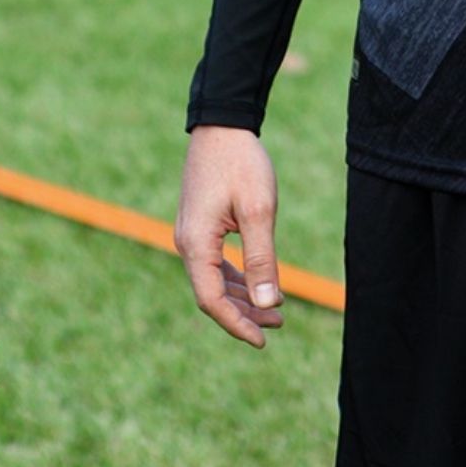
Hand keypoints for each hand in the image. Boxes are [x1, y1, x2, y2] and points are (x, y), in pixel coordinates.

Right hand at [175, 124, 284, 347]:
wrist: (222, 126)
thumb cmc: (241, 164)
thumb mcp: (259, 212)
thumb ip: (262, 260)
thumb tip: (268, 304)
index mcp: (196, 243)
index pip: (211, 299)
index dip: (236, 324)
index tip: (264, 340)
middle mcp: (186, 243)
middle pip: (211, 294)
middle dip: (244, 314)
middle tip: (279, 326)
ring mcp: (191, 235)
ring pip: (213, 281)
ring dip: (242, 298)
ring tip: (276, 311)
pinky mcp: (199, 227)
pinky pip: (213, 264)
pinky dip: (236, 279)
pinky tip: (259, 284)